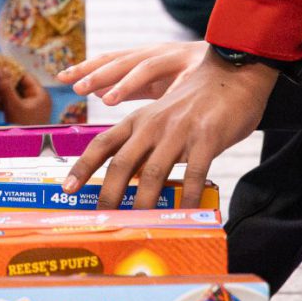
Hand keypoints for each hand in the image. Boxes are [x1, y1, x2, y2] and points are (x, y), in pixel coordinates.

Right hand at [0, 68, 53, 124]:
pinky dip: (3, 103)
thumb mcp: (13, 105)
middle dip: (4, 81)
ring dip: (2, 92)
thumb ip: (6, 86)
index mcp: (40, 95)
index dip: (12, 70)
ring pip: (14, 95)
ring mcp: (31, 109)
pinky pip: (13, 105)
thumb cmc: (23, 126)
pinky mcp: (23, 117)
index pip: (25, 76)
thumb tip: (0, 68)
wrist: (26, 151)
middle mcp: (37, 100)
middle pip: (19, 85)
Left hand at [64, 47, 276, 207]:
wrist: (234, 74)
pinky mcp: (207, 137)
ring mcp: (180, 130)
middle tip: (102, 220)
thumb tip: (127, 178)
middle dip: (108, 194)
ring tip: (138, 226)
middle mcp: (154, 124)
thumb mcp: (163, 116)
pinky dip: (188, 197)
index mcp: (139, 119)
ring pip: (153, 172)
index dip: (83, 166)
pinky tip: (187, 214)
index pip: (102, 143)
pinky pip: (194, 174)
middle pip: (122, 163)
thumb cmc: (196, 103)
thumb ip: (145, 142)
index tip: (68, 188)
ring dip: (143, 202)